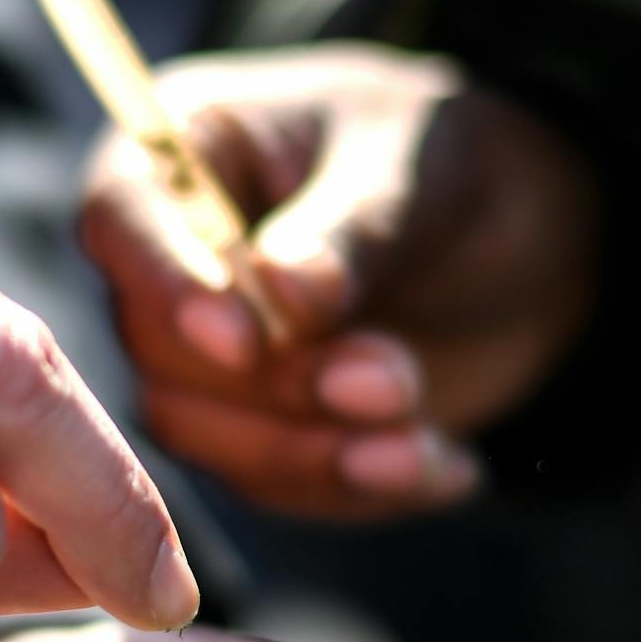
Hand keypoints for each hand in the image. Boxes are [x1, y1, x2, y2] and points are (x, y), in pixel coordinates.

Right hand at [80, 42, 600, 517]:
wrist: (517, 233)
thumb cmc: (449, 158)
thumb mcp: (418, 167)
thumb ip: (351, 228)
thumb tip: (284, 291)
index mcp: (186, 153)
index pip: (123, 217)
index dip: (168, 284)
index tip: (243, 342)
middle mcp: (171, 259)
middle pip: (159, 350)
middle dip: (280, 386)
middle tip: (395, 382)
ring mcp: (203, 355)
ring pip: (204, 433)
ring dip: (314, 454)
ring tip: (421, 447)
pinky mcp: (255, 427)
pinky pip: (274, 482)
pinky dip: (360, 488)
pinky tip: (447, 468)